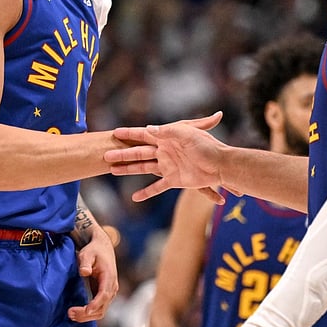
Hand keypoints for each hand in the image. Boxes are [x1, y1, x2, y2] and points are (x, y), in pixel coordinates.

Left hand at [67, 227, 118, 321]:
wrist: (102, 248)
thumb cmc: (94, 251)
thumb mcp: (87, 253)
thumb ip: (85, 262)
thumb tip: (84, 272)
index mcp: (109, 277)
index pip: (104, 295)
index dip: (96, 304)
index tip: (86, 310)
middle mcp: (112, 287)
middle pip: (102, 307)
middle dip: (87, 314)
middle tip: (70, 313)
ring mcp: (109, 292)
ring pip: (101, 311)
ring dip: (87, 316)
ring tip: (71, 315)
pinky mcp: (104, 295)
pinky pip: (99, 308)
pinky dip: (89, 313)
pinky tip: (76, 313)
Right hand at [106, 112, 226, 201]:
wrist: (221, 165)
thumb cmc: (206, 145)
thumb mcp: (186, 133)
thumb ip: (167, 131)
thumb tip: (149, 128)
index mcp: (166, 138)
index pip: (143, 134)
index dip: (129, 134)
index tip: (114, 133)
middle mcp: (164, 152)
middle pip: (138, 152)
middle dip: (122, 154)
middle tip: (105, 155)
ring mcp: (167, 166)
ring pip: (143, 168)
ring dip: (128, 170)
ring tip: (112, 171)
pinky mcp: (173, 180)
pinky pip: (157, 187)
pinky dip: (146, 193)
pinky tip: (134, 198)